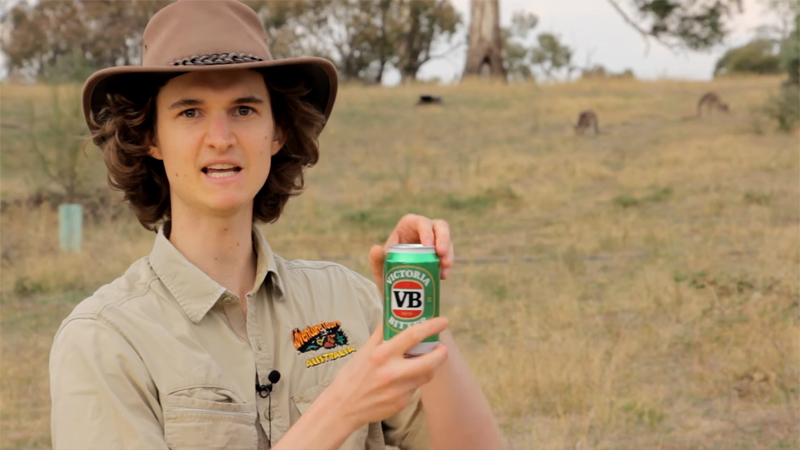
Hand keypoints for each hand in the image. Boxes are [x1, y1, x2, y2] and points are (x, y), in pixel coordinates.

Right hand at [322, 317, 448, 428]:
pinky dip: (413, 382)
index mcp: (382, 354)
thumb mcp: (363, 351)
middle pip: (430, 361)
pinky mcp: (401, 403)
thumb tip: (391, 317)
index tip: (443, 322)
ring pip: (426, 376)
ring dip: (428, 367)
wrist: (343, 408)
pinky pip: (415, 389)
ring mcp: (399, 390)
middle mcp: (392, 372)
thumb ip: (380, 335)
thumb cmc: (351, 376)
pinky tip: (401, 381)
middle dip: (441, 352)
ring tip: (420, 362)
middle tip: (441, 347)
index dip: (431, 327)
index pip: (412, 336)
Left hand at [369, 214, 453, 289]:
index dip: (426, 230)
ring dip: (449, 253)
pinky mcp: (441, 254)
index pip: (420, 222)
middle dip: (443, 239)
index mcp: (408, 226)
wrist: (395, 285)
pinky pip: (448, 256)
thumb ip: (376, 259)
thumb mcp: (380, 267)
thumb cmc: (387, 270)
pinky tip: (443, 276)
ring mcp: (435, 242)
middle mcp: (424, 230)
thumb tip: (376, 248)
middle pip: (440, 226)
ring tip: (445, 268)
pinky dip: (447, 265)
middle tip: (441, 254)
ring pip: (447, 241)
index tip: (428, 245)